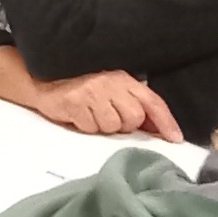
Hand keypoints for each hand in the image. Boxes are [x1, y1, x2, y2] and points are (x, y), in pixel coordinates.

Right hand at [32, 69, 182, 142]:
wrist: (42, 78)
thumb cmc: (81, 83)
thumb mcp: (111, 87)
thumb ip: (133, 103)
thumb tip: (157, 128)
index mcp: (123, 78)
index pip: (152, 101)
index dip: (166, 121)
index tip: (175, 138)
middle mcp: (110, 84)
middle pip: (133, 118)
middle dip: (125, 124)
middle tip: (109, 115)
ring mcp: (91, 94)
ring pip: (112, 126)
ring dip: (103, 125)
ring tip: (91, 113)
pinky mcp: (74, 104)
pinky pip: (90, 127)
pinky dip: (86, 125)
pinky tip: (79, 114)